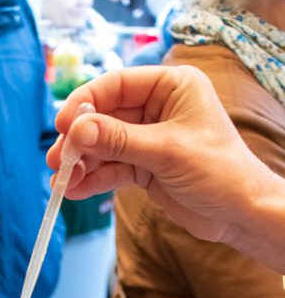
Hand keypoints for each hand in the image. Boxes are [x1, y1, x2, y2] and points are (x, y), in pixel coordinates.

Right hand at [48, 65, 276, 245]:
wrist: (239, 213)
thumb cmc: (219, 171)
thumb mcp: (166, 151)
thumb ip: (118, 140)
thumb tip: (77, 130)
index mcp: (172, 86)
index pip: (117, 84)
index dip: (86, 103)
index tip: (62, 124)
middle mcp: (158, 108)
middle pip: (105, 116)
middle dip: (79, 140)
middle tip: (57, 159)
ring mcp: (149, 138)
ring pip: (104, 145)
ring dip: (82, 163)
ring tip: (62, 181)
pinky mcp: (145, 166)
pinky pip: (111, 167)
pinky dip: (94, 179)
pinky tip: (76, 190)